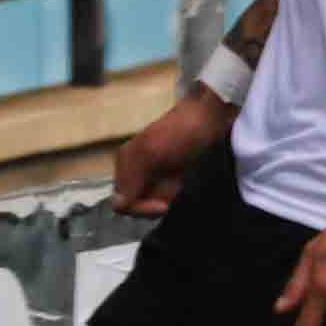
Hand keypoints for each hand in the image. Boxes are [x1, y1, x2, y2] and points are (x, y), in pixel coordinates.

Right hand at [111, 89, 231, 218]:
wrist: (209, 117)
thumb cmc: (179, 133)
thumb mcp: (151, 153)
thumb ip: (133, 180)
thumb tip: (117, 206)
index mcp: (125, 163)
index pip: (120, 202)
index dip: (139, 208)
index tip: (163, 205)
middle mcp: (133, 169)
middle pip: (135, 203)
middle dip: (153, 203)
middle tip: (173, 194)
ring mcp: (151, 172)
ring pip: (150, 200)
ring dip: (165, 198)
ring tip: (179, 183)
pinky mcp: (167, 173)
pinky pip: (162, 194)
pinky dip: (171, 193)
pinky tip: (181, 183)